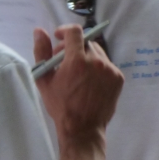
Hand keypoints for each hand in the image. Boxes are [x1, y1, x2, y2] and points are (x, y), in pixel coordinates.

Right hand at [33, 24, 123, 146]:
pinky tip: (89, 81)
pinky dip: (97, 67)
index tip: (59, 37)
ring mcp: (110, 70)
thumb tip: (39, 31)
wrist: (82, 128)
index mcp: (77, 61)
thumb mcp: (44, 80)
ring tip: (78, 73)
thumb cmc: (60, 105)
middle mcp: (96, 61)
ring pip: (97, 52)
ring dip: (86, 56)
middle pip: (85, 42)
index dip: (65, 31)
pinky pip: (107, 64)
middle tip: (64, 61)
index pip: (74, 32)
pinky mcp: (118, 78)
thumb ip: (42, 52)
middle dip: (73, 47)